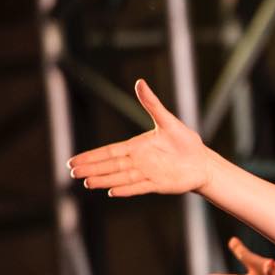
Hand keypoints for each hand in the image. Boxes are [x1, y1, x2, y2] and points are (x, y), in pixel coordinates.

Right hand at [69, 80, 212, 195]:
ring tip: (86, 183)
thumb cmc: (186, 142)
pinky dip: (126, 189)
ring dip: (104, 179)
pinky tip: (111, 192)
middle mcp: (138, 161)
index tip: (74, 161)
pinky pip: (138, 187)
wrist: (203, 162)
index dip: (91, 156)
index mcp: (137, 147)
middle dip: (91, 168)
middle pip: (110, 165)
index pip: (109, 152)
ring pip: (120, 177)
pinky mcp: (158, 184)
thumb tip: (140, 82)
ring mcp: (147, 174)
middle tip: (72, 172)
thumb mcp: (167, 121)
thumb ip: (152, 104)